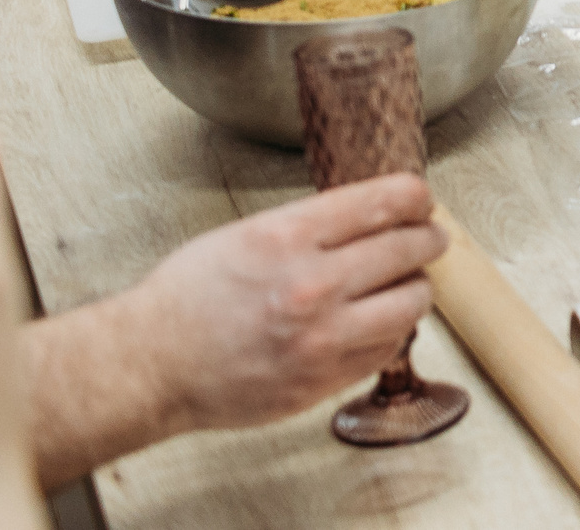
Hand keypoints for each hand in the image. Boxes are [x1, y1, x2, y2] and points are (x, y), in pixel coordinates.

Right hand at [119, 175, 444, 435]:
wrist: (152, 364)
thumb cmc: (190, 297)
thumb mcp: (248, 234)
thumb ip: (314, 225)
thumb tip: (376, 214)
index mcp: (288, 236)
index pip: (385, 202)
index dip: (416, 198)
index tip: (421, 200)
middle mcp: (311, 285)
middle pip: (410, 249)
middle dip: (427, 240)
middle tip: (428, 240)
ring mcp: (320, 338)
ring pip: (412, 304)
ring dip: (414, 290)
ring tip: (402, 285)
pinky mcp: (322, 381)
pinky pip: (387, 350)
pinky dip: (389, 332)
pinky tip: (373, 323)